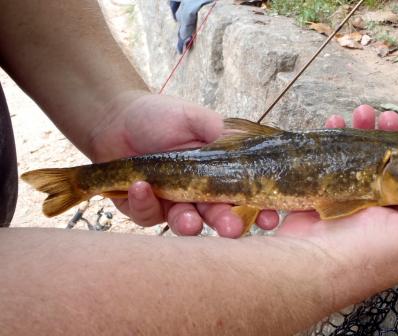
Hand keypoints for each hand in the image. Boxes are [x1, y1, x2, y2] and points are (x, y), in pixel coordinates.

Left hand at [90, 91, 278, 236]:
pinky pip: (148, 216)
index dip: (258, 209)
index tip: (269, 216)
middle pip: (218, 216)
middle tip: (231, 229)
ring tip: (188, 220)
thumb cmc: (159, 116)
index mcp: (217, 173)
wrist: (116, 119)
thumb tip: (242, 145)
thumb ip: (216, 130)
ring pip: (186, 224)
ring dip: (188, 224)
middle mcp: (198, 193)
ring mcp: (172, 204)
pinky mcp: (144, 209)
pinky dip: (145, 203)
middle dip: (226, 224)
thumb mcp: (192, 117)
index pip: (244, 195)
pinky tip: (141, 186)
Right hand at [277, 105, 397, 301]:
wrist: (307, 263)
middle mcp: (377, 213)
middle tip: (386, 118)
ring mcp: (348, 203)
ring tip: (360, 113)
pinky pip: (331, 163)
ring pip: (359, 160)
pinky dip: (332, 143)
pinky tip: (333, 124)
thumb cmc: (362, 254)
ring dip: (360, 134)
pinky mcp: (323, 195)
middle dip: (388, 139)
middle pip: (387, 166)